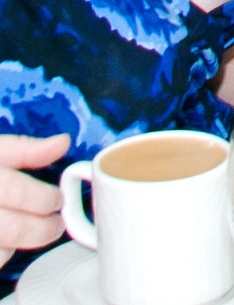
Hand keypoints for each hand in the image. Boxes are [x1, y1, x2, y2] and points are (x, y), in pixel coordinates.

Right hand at [0, 135, 69, 259]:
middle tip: (56, 225)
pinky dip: (1, 254)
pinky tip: (4, 241)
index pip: (17, 191)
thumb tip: (62, 143)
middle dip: (43, 229)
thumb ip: (25, 148)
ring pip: (1, 251)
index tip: (58, 199)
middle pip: (13, 229)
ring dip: (19, 244)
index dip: (44, 198)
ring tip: (30, 231)